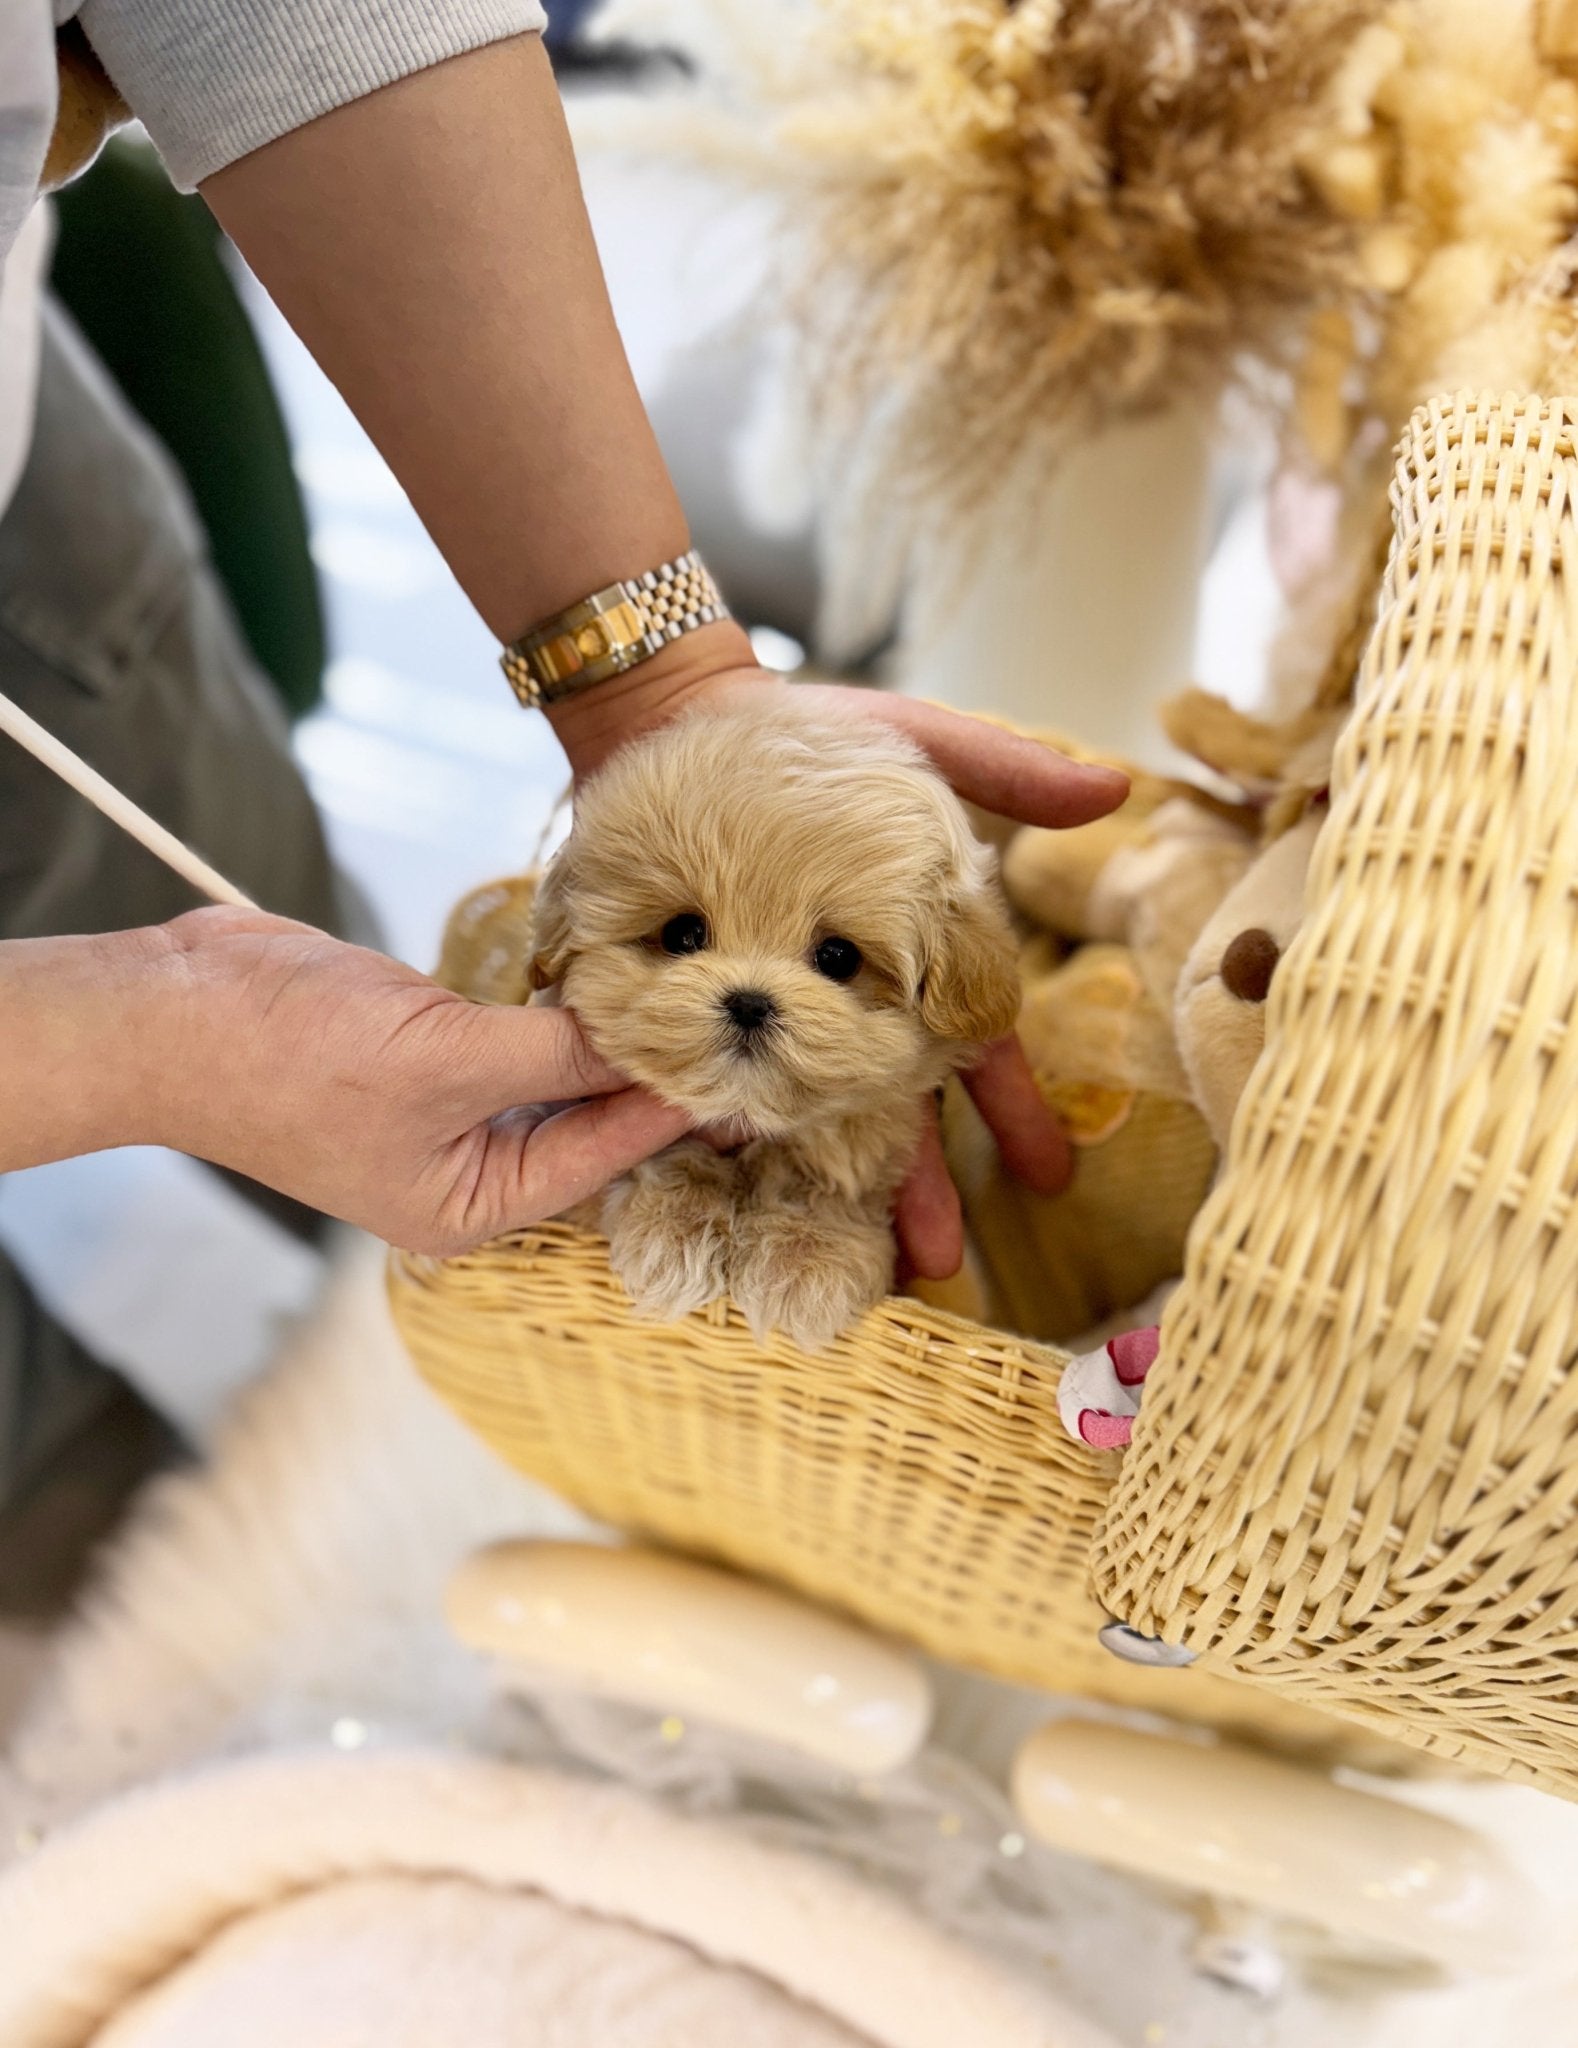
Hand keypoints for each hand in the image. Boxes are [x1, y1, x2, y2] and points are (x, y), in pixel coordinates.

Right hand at [34, 908, 689, 1255]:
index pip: (603, 1158)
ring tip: (695, 1001)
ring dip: (611, 1040)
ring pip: (558, 1079)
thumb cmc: (291, 1058)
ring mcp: (447, 1108)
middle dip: (653, 1079)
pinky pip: (518, 1036)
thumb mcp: (448, 1058)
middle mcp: (468, 1168)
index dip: (676, 1111)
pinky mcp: (429, 1049)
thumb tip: (650, 1042)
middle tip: (738, 1033)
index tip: (747, 1071)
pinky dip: (561, 1011)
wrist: (172, 1008)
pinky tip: (613, 980)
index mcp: (472, 1205)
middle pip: (589, 1128)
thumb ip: (558, 1054)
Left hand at [547, 625, 1128, 1277]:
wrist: (682, 715)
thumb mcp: (917, 742)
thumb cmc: (810, 734)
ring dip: (834, 1183)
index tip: (1044, 1173)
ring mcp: (777, 1006)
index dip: (1010, 1109)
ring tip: (849, 1256)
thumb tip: (1115, 785)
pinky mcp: (702, 1000)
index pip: (974, 1046)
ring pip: (815, 1109)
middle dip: (921, 1182)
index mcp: (911, 954)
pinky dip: (731, 1127)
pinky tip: (741, 1186)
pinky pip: (717, 1073)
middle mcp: (850, 996)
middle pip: (896, 1105)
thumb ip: (1007, 770)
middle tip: (942, 1260)